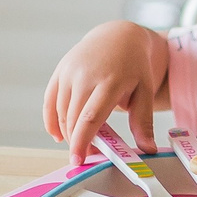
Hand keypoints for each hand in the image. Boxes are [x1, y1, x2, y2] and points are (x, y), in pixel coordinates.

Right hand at [42, 20, 169, 164]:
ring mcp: (69, 72)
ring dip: (67, 133)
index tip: (79, 160)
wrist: (118, 36)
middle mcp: (85, 75)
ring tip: (81, 143)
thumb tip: (148, 150)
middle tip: (89, 155)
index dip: (82, 141)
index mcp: (110, 80)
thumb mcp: (145, 90)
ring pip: (60, 112)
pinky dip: (51, 122)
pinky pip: (49, 102)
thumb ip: (143, 121)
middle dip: (77, 141)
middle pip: (73, 118)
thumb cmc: (134, 67)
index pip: (91, 116)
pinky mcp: (60, 72)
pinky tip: (59, 136)